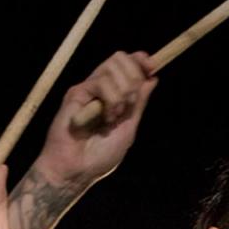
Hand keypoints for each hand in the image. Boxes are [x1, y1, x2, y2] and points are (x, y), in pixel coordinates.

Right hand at [35, 51, 156, 188]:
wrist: (77, 170)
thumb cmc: (99, 156)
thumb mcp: (128, 128)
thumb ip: (139, 103)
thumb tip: (152, 79)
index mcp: (113, 94)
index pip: (127, 63)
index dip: (140, 61)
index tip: (152, 68)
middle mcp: (99, 88)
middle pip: (121, 57)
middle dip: (134, 77)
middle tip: (130, 104)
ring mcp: (87, 89)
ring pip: (112, 66)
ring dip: (123, 92)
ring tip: (115, 116)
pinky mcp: (76, 93)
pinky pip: (101, 82)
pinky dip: (111, 99)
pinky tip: (106, 117)